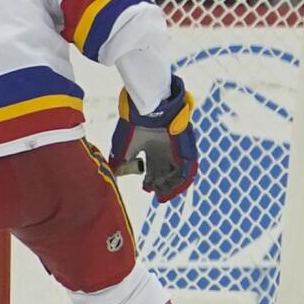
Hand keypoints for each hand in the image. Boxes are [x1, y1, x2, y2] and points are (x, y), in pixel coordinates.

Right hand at [109, 75, 198, 201]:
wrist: (149, 109)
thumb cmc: (136, 124)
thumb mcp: (125, 147)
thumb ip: (122, 163)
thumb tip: (116, 177)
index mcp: (153, 150)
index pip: (154, 170)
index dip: (151, 181)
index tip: (147, 189)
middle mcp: (165, 151)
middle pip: (166, 173)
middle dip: (162, 186)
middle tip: (158, 195)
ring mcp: (175, 149)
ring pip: (178, 172)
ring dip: (172, 184)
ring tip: (165, 193)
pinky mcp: (184, 148)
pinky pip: (187, 167)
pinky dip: (182, 178)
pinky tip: (175, 186)